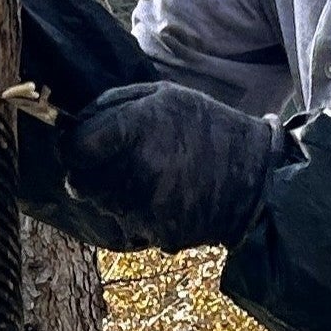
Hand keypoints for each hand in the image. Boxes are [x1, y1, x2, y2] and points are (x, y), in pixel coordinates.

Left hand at [56, 81, 280, 251]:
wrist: (258, 178)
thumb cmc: (207, 128)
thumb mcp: (163, 96)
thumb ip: (111, 106)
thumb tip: (72, 127)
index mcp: (134, 129)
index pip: (74, 149)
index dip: (74, 148)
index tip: (83, 146)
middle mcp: (135, 171)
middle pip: (79, 183)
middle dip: (90, 174)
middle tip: (117, 163)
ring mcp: (146, 208)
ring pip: (103, 206)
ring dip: (114, 194)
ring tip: (152, 176)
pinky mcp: (158, 234)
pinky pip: (129, 225)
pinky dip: (140, 214)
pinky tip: (168, 197)